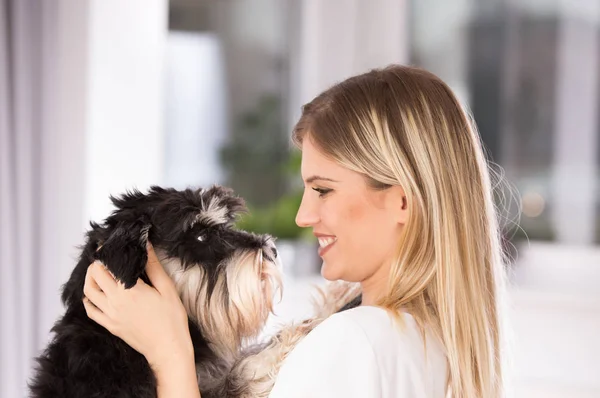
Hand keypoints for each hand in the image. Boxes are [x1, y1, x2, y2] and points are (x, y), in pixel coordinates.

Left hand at [83, 243, 193, 370]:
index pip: (108, 265)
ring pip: (88, 292)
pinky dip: (88, 300)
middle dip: (96, 264)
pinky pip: (91, 311)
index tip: (108, 246)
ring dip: (90, 279)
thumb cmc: (171, 319)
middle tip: (105, 258)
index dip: (105, 253)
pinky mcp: (110, 326)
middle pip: (94, 276)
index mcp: (129, 290)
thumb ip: (153, 266)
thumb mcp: (167, 288)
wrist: (168, 348)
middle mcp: (115, 301)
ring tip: (98, 273)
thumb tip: (145, 245)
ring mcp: (110, 315)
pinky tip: (94, 295)